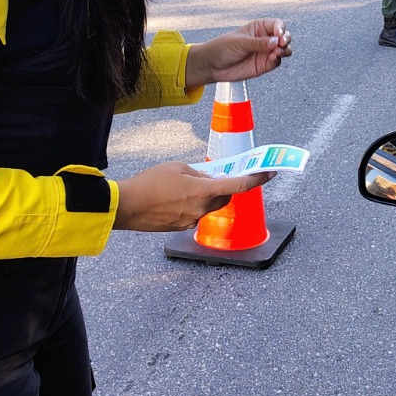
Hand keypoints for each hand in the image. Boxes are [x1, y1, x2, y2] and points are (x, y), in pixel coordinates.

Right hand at [114, 162, 270, 231]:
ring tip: (182, 186)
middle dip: (222, 187)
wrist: (126, 206)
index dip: (256, 179)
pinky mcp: (181, 227)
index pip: (238, 186)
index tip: (269, 174)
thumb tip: (209, 179)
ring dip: (204, 196)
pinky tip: (173, 197)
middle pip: (224, 198)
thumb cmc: (150, 183)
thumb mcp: (177, 168)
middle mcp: (201, 209)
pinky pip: (194, 214)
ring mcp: (191, 221)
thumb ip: (199, 173)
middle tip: (209, 176)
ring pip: (208, 206)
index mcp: (203, 191)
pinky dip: (191, 205)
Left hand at [185, 18, 291, 86]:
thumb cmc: (222, 48)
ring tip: (278, 52)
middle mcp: (265, 39)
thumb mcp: (240, 42)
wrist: (212, 65)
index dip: (280, 28)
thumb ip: (259, 43)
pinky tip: (272, 58)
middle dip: (286, 39)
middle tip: (281, 43)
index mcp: (259, 27)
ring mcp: (266, 52)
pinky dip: (278, 59)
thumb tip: (276, 42)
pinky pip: (277, 61)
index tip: (279, 34)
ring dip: (285, 50)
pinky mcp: (265, 65)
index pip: (276, 24)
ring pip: (284, 49)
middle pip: (284, 36)